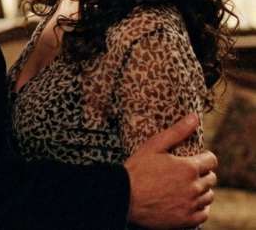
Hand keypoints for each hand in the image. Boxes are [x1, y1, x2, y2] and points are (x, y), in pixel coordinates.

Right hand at [124, 113, 216, 228]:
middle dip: (203, 172)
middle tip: (187, 171)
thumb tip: (194, 117)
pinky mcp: (186, 221)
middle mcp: (194, 188)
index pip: (211, 160)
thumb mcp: (155, 145)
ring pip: (208, 196)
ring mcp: (191, 206)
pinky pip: (203, 214)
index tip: (196, 157)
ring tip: (186, 185)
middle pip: (211, 179)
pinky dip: (199, 207)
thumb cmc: (137, 169)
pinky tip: (187, 201)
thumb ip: (177, 131)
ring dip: (201, 190)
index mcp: (188, 168)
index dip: (205, 157)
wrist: (125, 197)